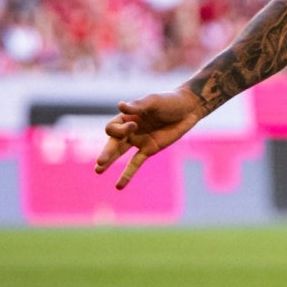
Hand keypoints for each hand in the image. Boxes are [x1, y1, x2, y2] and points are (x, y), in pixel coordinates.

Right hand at [93, 89, 207, 189]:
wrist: (187, 109)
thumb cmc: (169, 101)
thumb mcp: (153, 101)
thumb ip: (137, 106)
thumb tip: (120, 105)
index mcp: (126, 116)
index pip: (112, 128)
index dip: (120, 129)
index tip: (134, 124)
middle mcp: (129, 130)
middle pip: (112, 142)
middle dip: (106, 152)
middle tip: (100, 163)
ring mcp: (138, 141)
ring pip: (119, 153)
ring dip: (109, 162)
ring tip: (98, 171)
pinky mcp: (149, 150)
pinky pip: (135, 163)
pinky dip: (127, 174)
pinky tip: (118, 186)